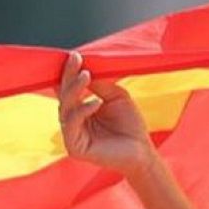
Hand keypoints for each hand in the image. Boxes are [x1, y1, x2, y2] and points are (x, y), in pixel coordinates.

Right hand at [58, 51, 153, 176]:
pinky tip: (96, 103)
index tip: (75, 56)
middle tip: (77, 61)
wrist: (143, 152)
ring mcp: (72, 134)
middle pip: (64, 96)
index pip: (69, 88)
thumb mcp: (117, 97)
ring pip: (65, 108)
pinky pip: (72, 125)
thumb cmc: (131, 125)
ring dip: (74, 90)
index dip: (70, 72)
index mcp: (80, 109)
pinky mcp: (74, 147)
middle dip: (70, 77)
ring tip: (86, 76)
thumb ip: (100, 85)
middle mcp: (73, 121)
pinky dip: (82, 111)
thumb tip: (84, 68)